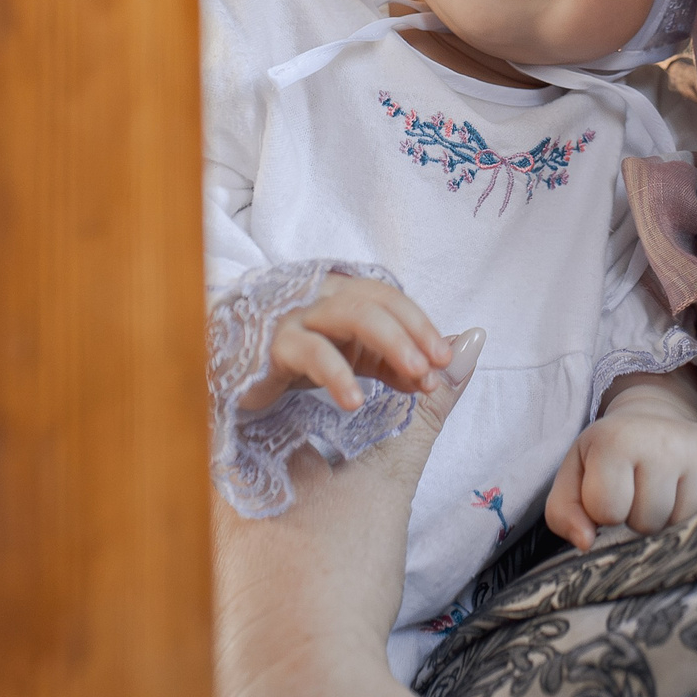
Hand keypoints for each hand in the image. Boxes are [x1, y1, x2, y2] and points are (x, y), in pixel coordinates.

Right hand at [240, 273, 456, 413]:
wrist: (233, 380)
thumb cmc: (299, 363)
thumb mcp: (360, 365)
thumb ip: (404, 364)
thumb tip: (463, 353)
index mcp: (343, 296)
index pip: (390, 298)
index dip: (420, 324)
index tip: (446, 359)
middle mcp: (321, 297)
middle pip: (375, 300)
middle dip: (413, 331)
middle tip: (436, 367)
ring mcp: (296, 317)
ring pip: (350, 314)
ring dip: (390, 343)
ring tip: (415, 376)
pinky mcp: (271, 346)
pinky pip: (310, 352)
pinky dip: (337, 374)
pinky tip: (356, 400)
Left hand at [545, 372, 696, 549]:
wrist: (657, 421)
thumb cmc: (611, 458)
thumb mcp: (575, 475)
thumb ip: (563, 513)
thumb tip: (586, 544)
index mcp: (616, 437)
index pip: (606, 510)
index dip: (604, 512)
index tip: (612, 489)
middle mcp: (665, 439)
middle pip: (647, 522)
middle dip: (639, 519)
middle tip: (641, 491)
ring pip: (683, 526)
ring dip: (670, 523)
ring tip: (666, 494)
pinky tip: (691, 496)